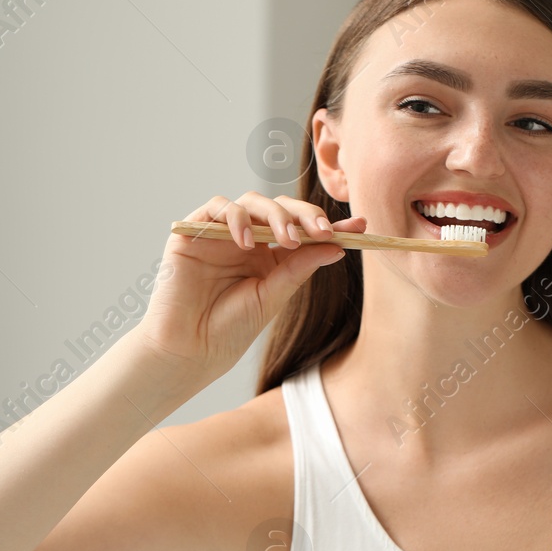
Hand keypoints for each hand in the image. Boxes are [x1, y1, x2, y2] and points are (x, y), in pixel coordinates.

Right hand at [134, 192, 363, 388]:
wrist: (190, 348)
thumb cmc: (229, 329)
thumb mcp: (274, 296)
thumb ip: (300, 268)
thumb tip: (337, 247)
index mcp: (270, 256)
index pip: (303, 231)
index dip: (330, 226)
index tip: (361, 226)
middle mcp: (248, 240)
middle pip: (280, 208)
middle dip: (305, 215)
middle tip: (323, 231)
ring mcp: (222, 233)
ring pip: (253, 201)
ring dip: (275, 215)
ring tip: (287, 240)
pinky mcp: (195, 231)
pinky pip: (219, 207)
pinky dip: (236, 217)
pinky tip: (246, 242)